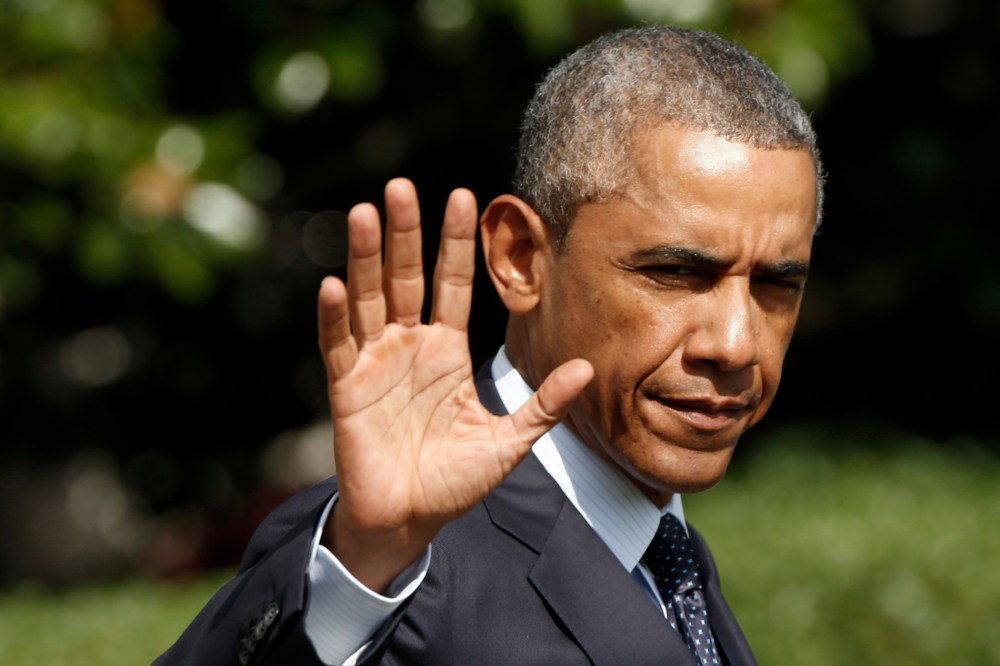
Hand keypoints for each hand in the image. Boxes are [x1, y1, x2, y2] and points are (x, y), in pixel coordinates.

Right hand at [317, 178, 591, 590]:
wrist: (410, 520)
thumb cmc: (455, 481)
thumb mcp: (508, 441)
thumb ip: (543, 405)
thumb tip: (586, 368)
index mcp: (446, 351)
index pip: (451, 284)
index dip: (456, 243)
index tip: (465, 196)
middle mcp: (409, 346)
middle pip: (406, 277)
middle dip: (406, 233)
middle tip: (401, 185)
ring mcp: (375, 363)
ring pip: (369, 299)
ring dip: (364, 257)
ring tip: (363, 213)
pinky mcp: (346, 388)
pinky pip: (338, 346)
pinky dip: (335, 318)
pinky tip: (334, 284)